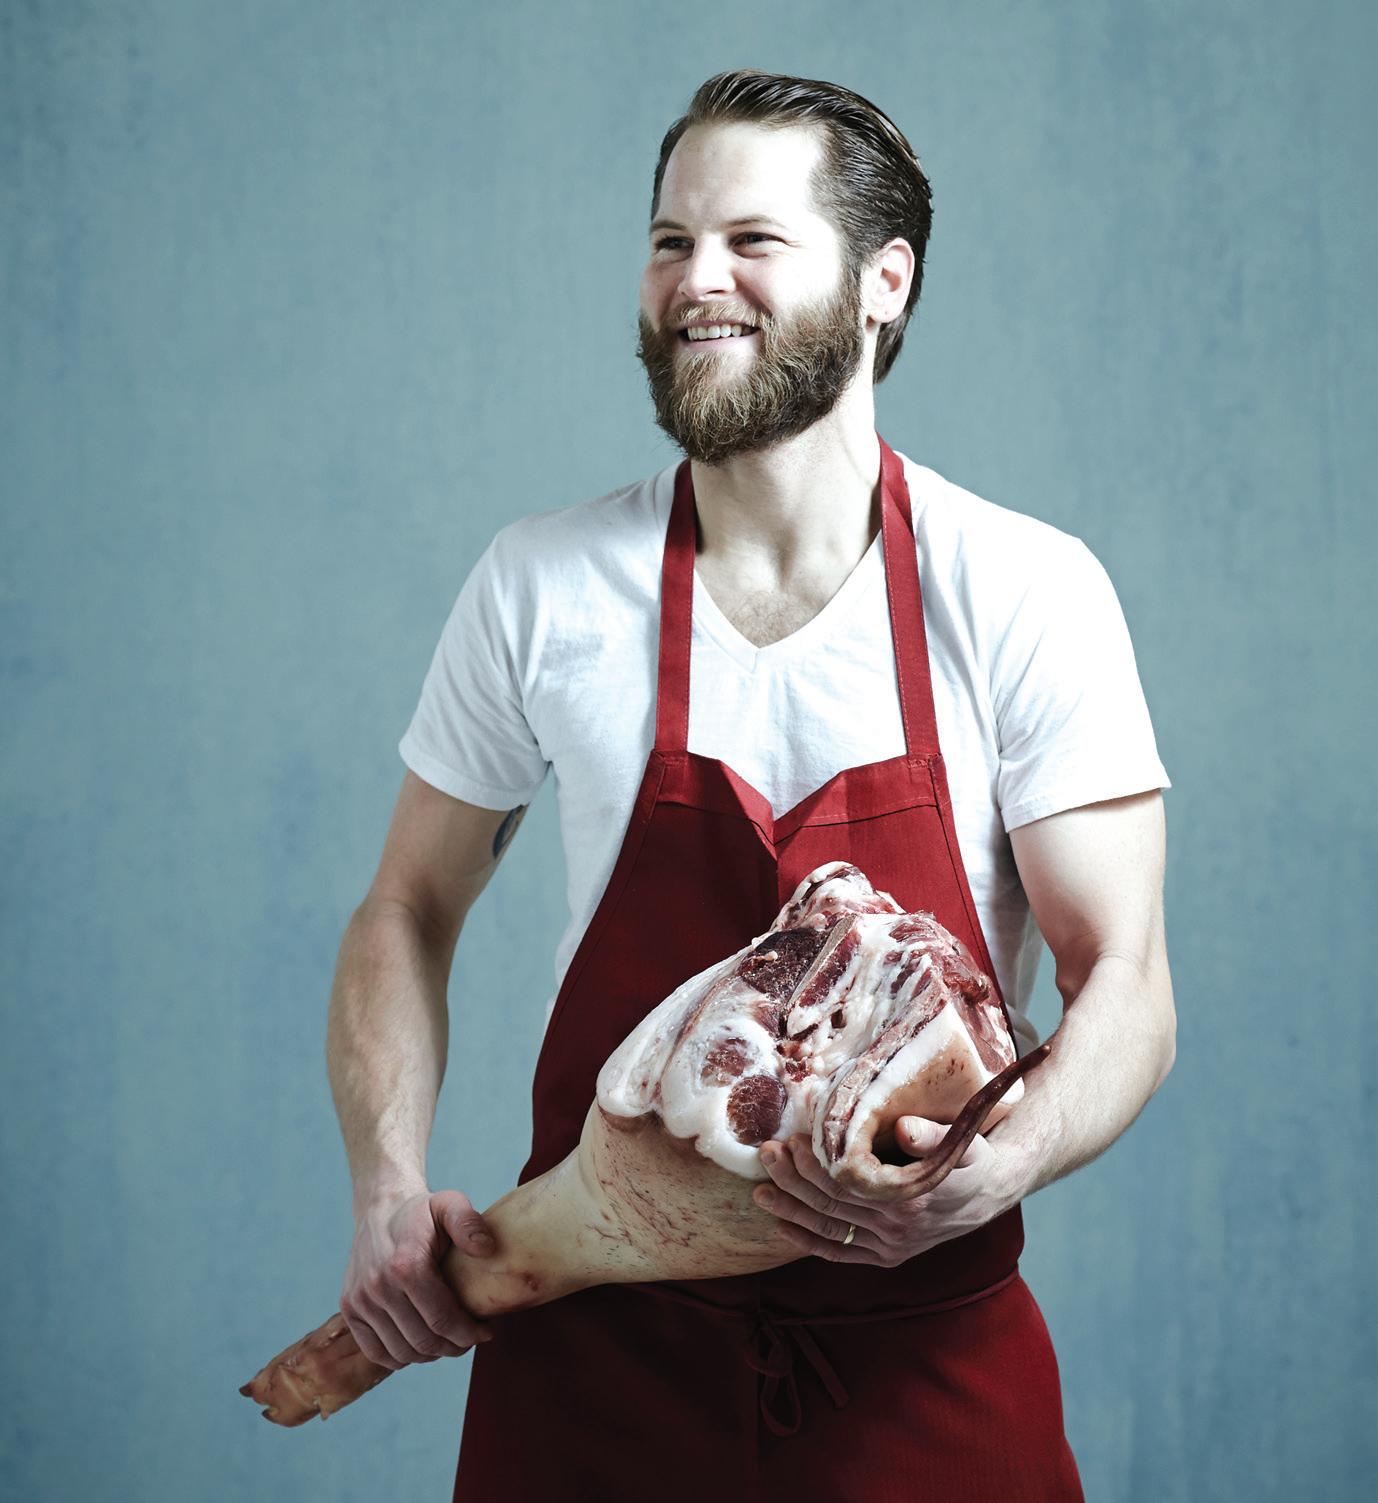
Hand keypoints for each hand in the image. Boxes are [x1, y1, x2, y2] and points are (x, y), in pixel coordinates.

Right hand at [340, 1188, 496, 1369]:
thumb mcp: (450, 1204)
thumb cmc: (422, 1212)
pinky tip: (420, 1344)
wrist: (381, 1208)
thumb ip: (469, 1222)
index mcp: (406, 1264)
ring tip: (448, 1341)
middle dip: (454, 1347)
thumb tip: (487, 1248)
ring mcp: (360, 1300)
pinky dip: (401, 1357)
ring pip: (401, 1353)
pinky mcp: (349, 1309)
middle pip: (423, 1342)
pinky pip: (376, 1352)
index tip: (485, 1332)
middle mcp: (378, 1286)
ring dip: (430, 1355)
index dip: (469, 1334)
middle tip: (470, 1339)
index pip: (443, 1320)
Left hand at [754, 1119, 1023, 1266]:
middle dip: (792, 1179)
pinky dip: (809, 1243)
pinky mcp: (888, 1257)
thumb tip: (904, 1128)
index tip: (792, 1139)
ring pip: (828, 1229)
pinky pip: (841, 1253)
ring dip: (790, 1211)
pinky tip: (783, 1228)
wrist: (993, 1192)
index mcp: (909, 1197)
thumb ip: (932, 1134)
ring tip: (760, 1191)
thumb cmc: (970, 1156)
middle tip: (765, 1154)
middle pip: (830, 1203)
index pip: (846, 1181)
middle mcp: (897, 1228)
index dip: (814, 1162)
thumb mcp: (961, 1139)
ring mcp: (891, 1247)